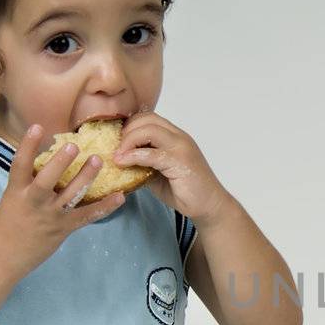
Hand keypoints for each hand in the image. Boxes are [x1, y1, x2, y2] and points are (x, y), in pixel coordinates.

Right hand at [0, 123, 125, 279]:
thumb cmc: (5, 224)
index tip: (36, 126)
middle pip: (48, 180)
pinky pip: (88, 216)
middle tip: (74, 146)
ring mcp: (51, 216)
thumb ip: (28, 182)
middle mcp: (34, 202)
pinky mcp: (64, 228)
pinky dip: (105, 207)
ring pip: (71, 194)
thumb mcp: (10, 198)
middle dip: (60, 163)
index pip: (20, 165)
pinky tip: (120, 197)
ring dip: (85, 177)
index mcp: (17, 192)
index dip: (28, 146)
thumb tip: (48, 161)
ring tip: (97, 160)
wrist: (2, 257)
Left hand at [113, 111, 232, 225]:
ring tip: (117, 156)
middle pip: (147, 119)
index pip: (148, 118)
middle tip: (115, 148)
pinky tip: (122, 163)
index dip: (129, 125)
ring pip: (148, 130)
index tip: (117, 141)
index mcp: (174, 136)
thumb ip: (142, 163)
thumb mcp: (157, 174)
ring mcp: (181, 147)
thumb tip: (119, 160)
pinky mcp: (180, 161)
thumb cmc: (185, 191)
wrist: (209, 206)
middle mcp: (179, 137)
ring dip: (127, 141)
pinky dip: (133, 156)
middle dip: (126, 131)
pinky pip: (151, 153)